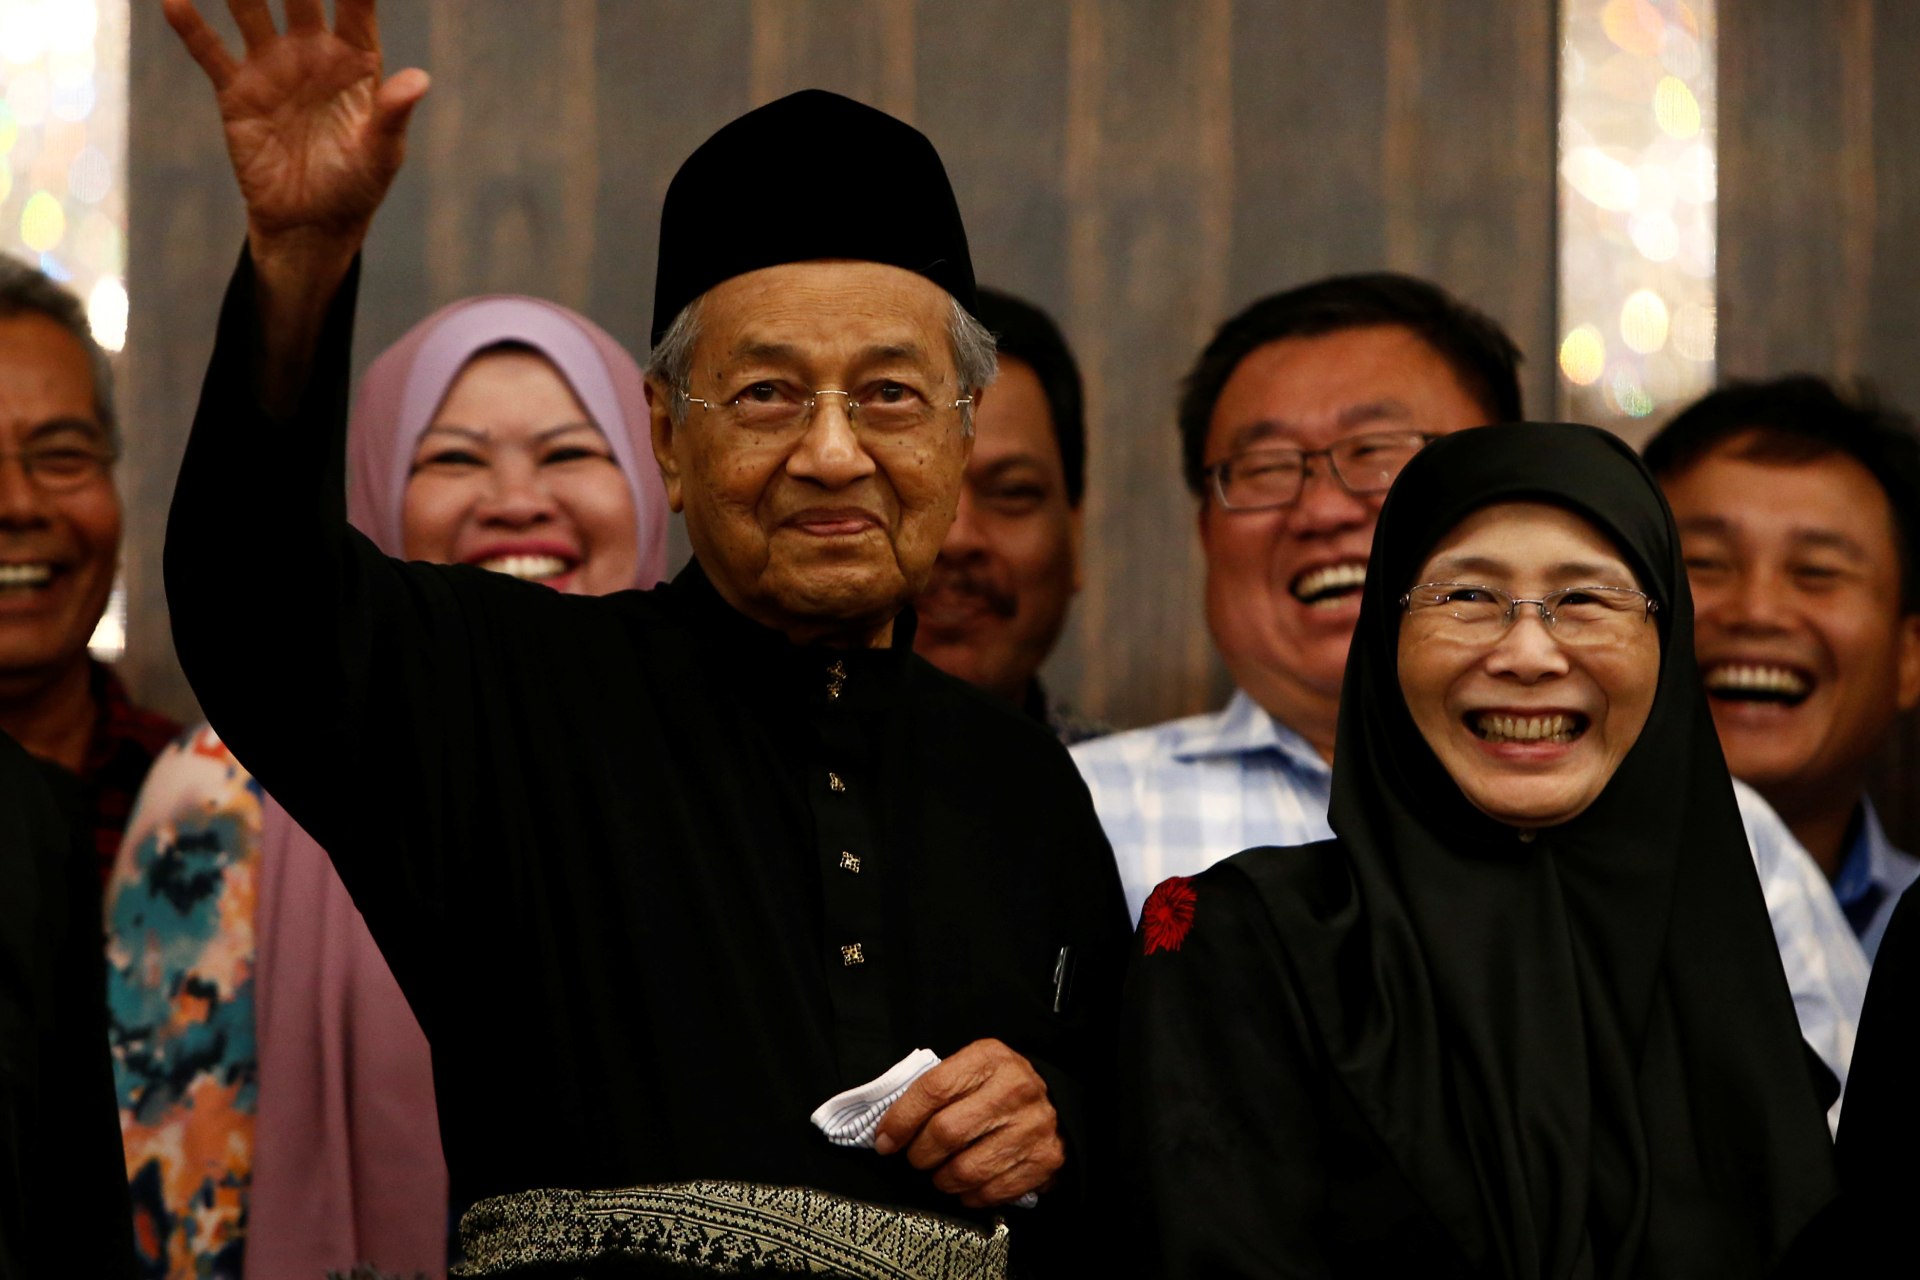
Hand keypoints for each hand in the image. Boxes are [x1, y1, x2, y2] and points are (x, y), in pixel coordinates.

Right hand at [164, 0, 427, 257]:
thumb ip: (393, 114)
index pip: (355, 4)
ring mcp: (272, 67)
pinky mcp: (237, 91)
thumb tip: (420, 80)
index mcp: (357, 60)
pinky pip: (210, 52)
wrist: (310, 224)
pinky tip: (174, 1)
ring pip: (249, 9)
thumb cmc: (357, 187)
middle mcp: (312, 52)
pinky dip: (192, 26)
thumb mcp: (381, 154)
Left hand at [873, 1039, 1062, 1209]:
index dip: (901, 1120)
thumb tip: (886, 1128)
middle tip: (915, 1158)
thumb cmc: (998, 1087)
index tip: (884, 1140)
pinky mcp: (1044, 1160)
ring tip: (940, 1172)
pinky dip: (970, 1194)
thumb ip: (934, 1089)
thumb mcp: (970, 1069)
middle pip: (946, 1132)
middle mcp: (1014, 1090)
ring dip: (942, 1179)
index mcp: (989, 1059)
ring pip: (966, 1169)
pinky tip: (966, 1185)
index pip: (933, 1089)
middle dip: (919, 1154)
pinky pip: (991, 1191)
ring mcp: (1032, 1127)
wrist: (1057, 1102)